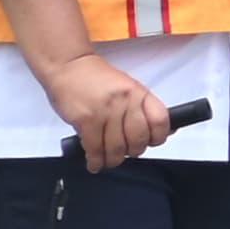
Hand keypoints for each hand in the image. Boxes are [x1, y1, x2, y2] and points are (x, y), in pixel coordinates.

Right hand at [42, 52, 172, 170]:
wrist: (69, 66)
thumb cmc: (96, 78)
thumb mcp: (127, 86)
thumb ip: (141, 107)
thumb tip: (160, 131)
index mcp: (139, 92)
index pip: (160, 121)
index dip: (157, 137)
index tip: (150, 143)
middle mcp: (126, 101)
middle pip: (139, 139)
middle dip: (133, 152)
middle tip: (126, 152)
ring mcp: (106, 111)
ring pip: (117, 147)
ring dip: (113, 160)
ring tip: (109, 160)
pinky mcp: (86, 119)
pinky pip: (95, 148)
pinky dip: (96, 160)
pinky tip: (94, 162)